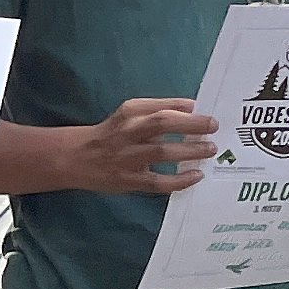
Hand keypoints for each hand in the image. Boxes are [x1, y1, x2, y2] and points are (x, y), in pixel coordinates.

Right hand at [80, 99, 217, 194]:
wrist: (75, 158)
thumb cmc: (109, 134)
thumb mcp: (128, 114)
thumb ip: (157, 108)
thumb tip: (191, 107)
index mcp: (129, 114)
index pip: (161, 108)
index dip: (187, 109)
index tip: (208, 113)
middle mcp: (127, 133)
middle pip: (162, 124)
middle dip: (192, 125)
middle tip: (214, 127)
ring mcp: (128, 158)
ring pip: (162, 152)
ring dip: (190, 151)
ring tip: (210, 149)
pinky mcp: (129, 180)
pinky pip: (158, 181)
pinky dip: (179, 180)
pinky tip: (196, 176)